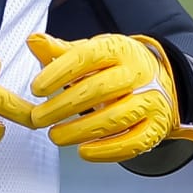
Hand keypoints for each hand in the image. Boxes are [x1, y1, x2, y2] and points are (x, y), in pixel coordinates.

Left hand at [25, 32, 192, 162]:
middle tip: (39, 118)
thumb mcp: (90, 52)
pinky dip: (105, 150)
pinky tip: (83, 150)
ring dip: (80, 131)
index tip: (36, 88)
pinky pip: (132, 143)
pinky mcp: (156, 127)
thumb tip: (34, 41)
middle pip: (99, 90)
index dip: (58, 73)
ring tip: (56, 135)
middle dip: (63, 107)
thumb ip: (59, 50)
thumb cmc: (116, 67)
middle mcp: (138, 73)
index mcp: (119, 49)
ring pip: (115, 119)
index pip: (86, 57)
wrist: (158, 81)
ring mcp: (150, 100)